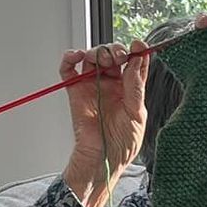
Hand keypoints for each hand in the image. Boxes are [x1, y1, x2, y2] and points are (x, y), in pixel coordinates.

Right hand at [64, 40, 150, 174]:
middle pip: (112, 55)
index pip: (134, 62)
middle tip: (118, 56)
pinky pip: (69, 70)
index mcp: (130, 89)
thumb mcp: (137, 114)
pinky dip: (70, 58)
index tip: (137, 46)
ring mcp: (93, 86)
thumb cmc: (121, 144)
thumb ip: (136, 86)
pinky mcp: (75, 91)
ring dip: (96, 51)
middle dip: (115, 49)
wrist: (102, 160)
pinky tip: (77, 56)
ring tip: (100, 59)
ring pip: (92, 57)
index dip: (136, 50)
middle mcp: (112, 84)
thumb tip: (137, 60)